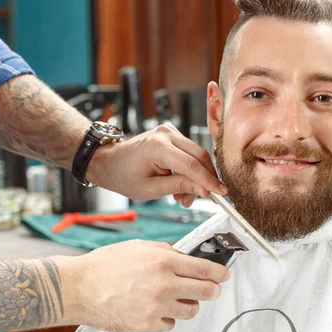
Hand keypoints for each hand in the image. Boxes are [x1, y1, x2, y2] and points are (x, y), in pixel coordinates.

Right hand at [73, 240, 230, 331]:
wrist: (80, 287)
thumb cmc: (105, 265)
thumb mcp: (139, 247)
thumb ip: (166, 252)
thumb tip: (186, 259)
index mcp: (163, 260)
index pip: (204, 268)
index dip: (219, 272)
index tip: (224, 275)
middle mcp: (163, 283)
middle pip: (205, 291)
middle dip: (212, 290)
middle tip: (212, 289)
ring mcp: (156, 306)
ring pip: (191, 309)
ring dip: (188, 303)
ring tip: (173, 297)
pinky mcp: (148, 325)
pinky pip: (171, 324)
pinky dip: (167, 317)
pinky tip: (153, 307)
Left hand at [86, 124, 228, 202]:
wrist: (108, 161)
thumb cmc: (123, 175)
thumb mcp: (150, 189)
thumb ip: (179, 187)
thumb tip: (204, 190)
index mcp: (158, 147)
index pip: (192, 165)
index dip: (209, 181)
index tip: (222, 194)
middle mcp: (166, 134)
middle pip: (199, 156)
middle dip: (205, 180)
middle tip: (204, 199)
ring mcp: (169, 132)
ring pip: (196, 155)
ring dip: (196, 177)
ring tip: (183, 197)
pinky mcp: (171, 135)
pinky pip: (189, 152)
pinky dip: (190, 169)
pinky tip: (180, 184)